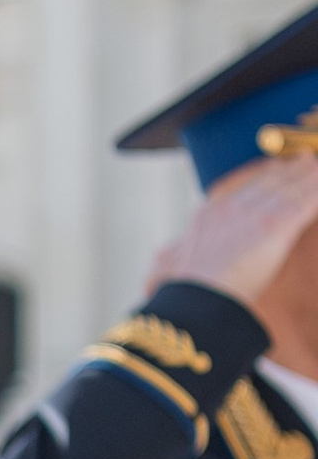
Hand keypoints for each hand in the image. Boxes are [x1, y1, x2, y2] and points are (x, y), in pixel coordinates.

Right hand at [146, 159, 317, 306]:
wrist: (195, 298)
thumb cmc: (179, 290)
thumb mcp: (165, 268)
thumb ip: (168, 259)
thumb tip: (157, 262)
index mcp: (207, 215)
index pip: (240, 189)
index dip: (260, 177)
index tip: (272, 169)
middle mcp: (232, 207)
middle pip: (267, 182)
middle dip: (287, 171)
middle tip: (304, 161)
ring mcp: (255, 213)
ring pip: (288, 187)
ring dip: (307, 175)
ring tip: (316, 166)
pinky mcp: (277, 224)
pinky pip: (305, 201)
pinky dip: (315, 190)